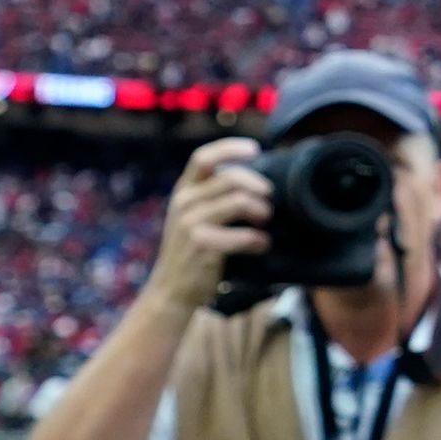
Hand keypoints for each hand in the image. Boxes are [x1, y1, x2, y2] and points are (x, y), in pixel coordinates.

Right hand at [150, 137, 273, 315]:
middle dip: (258, 187)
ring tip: (264, 224)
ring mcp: (191, 223)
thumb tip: (255, 182)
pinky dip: (259, 240)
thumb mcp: (192, 216)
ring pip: (240, 202)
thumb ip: (212, 196)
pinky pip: (244, 235)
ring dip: (261, 212)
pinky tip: (261, 245)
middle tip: (269, 200)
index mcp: (183, 190)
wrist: (171, 290)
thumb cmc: (191, 252)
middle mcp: (183, 202)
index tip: (255, 149)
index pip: (203, 157)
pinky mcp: (202, 245)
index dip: (230, 148)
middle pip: (232, 178)